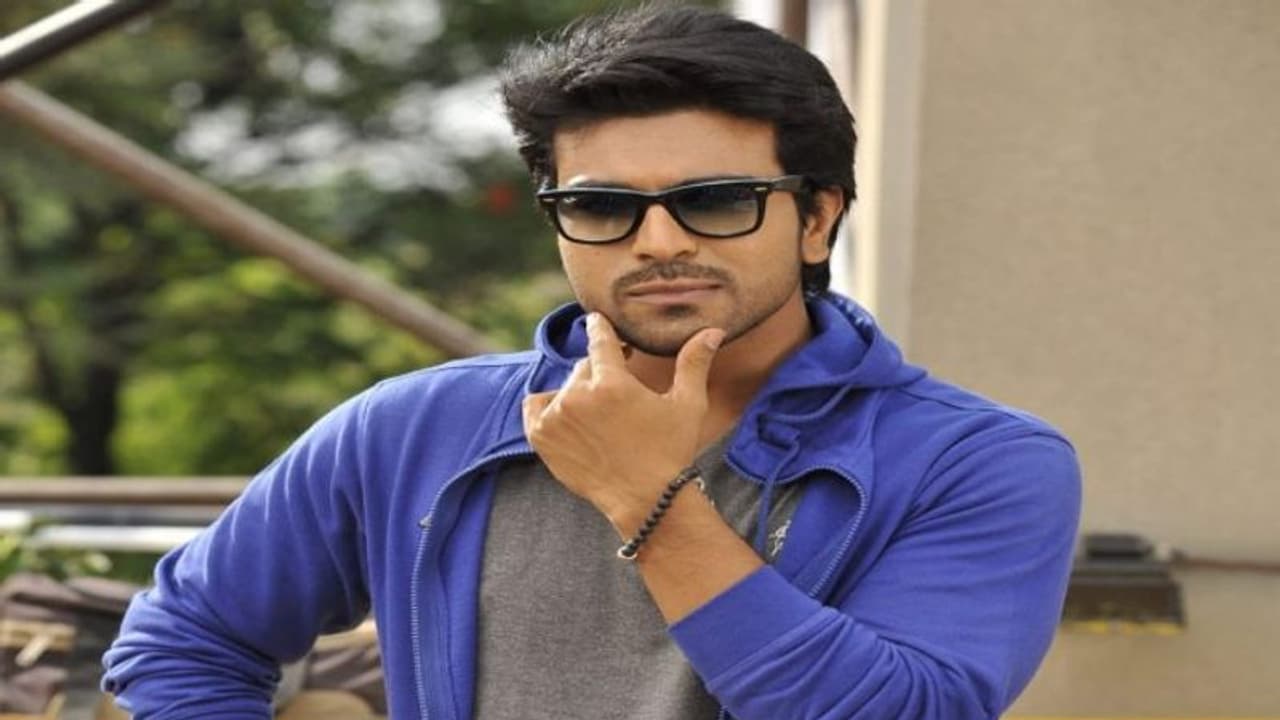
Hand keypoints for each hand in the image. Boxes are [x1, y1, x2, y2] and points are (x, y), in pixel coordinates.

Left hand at [522, 312, 724, 534]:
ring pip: (564, 387)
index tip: (598, 321)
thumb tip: (713, 331)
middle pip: (585, 366)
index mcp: (612, 382)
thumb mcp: (688, 405)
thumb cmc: (671, 452)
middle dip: (600, 372)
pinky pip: (535, 406)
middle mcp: (579, 396)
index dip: (601, 328)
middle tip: (616, 392)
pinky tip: (567, 417)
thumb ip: (694, 362)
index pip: (600, 339)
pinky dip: (548, 407)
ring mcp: (556, 417)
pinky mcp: (541, 438)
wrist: (646, 501)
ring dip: (578, 392)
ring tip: (598, 414)